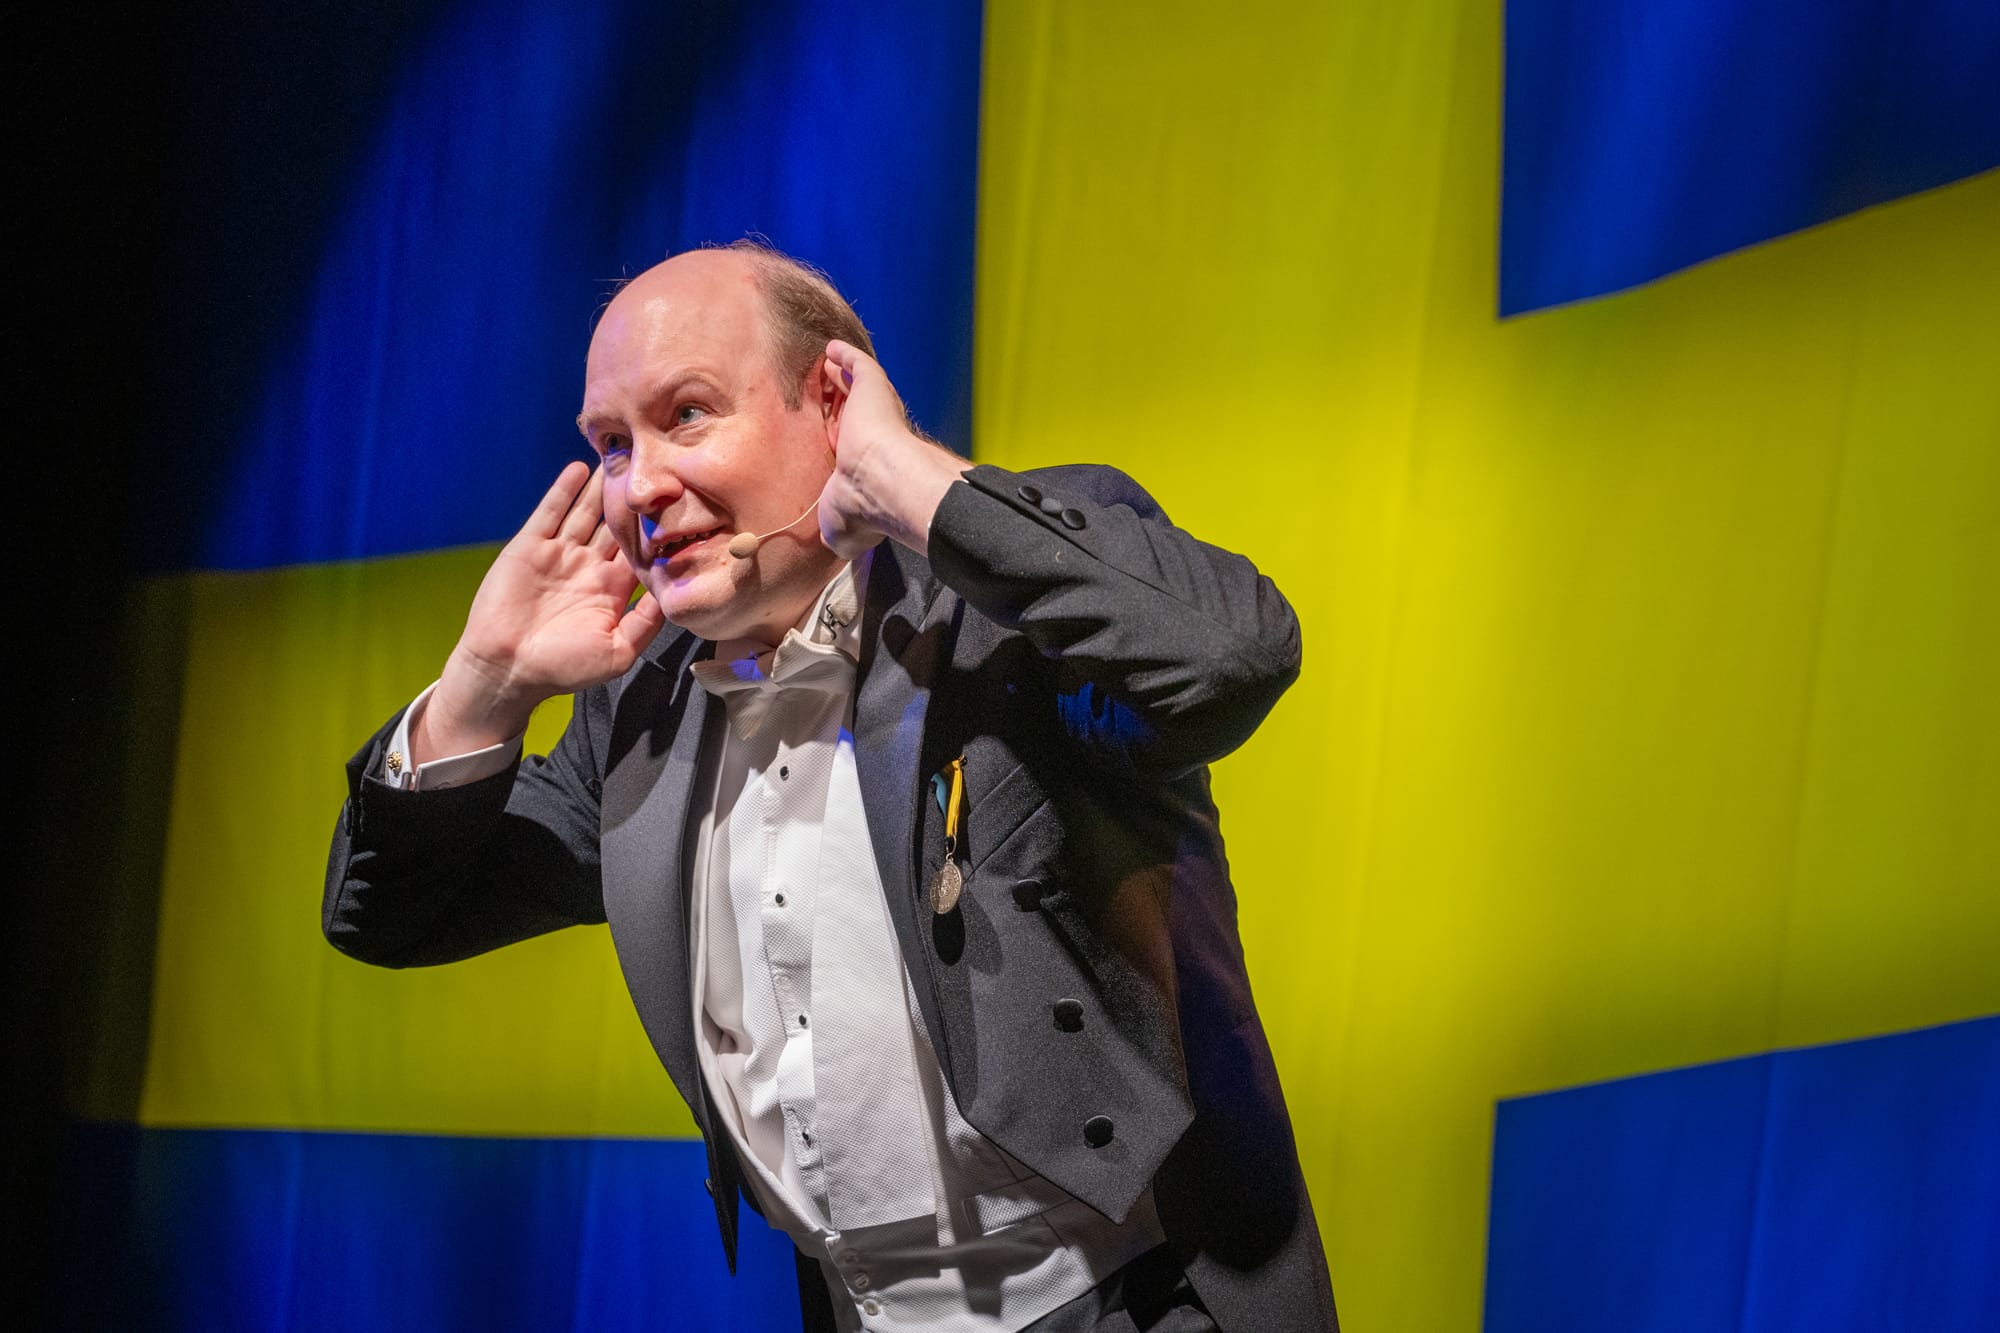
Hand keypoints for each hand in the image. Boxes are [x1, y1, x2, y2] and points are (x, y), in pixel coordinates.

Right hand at [416, 462, 666, 760]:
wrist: (507, 669)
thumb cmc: (563, 667)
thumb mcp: (618, 651)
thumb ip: (646, 622)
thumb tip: (674, 594)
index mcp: (614, 589)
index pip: (641, 549)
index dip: (658, 528)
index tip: (680, 501)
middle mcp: (589, 566)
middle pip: (616, 523)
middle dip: (632, 498)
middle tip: (654, 462)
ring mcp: (559, 553)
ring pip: (586, 511)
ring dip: (601, 486)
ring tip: (620, 455)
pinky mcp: (530, 546)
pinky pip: (550, 512)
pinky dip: (564, 491)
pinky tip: (580, 469)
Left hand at [816, 340, 967, 558]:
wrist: (880, 484)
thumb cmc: (860, 511)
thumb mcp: (838, 532)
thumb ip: (835, 534)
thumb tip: (833, 548)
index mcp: (861, 469)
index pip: (847, 447)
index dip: (833, 437)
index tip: (821, 432)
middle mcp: (870, 439)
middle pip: (851, 413)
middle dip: (838, 403)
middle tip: (822, 392)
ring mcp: (873, 411)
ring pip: (855, 387)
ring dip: (840, 375)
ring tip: (824, 364)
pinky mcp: (873, 387)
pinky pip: (856, 364)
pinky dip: (845, 355)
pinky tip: (831, 348)